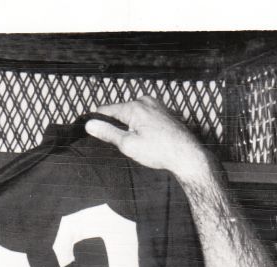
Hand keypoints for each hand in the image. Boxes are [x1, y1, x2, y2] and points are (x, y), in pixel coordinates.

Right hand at [85, 96, 210, 181]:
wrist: (186, 155)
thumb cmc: (159, 151)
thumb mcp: (128, 145)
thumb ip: (108, 133)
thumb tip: (90, 125)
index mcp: (133, 107)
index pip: (107, 110)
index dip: (98, 120)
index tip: (91, 128)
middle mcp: (144, 101)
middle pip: (121, 112)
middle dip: (119, 126)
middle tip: (125, 145)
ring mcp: (156, 104)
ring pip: (134, 115)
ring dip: (132, 127)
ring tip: (141, 144)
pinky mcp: (163, 111)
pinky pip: (145, 116)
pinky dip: (143, 127)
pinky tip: (150, 140)